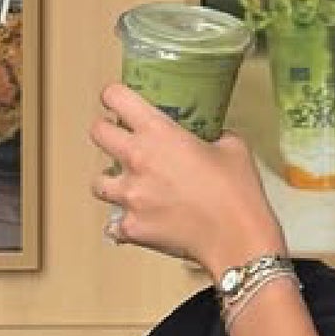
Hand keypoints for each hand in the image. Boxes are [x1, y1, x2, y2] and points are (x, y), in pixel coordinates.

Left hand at [89, 84, 284, 276]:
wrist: (237, 239)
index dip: (113, 97)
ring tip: (128, 186)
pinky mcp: (131, 227)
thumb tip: (213, 137)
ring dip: (111, 181)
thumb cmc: (237, 195)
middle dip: (106, 133)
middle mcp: (137, 160)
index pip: (116, 98)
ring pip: (98, 183)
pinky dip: (125, 222)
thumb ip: (215, 135)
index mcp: (159, 133)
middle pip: (97, 133)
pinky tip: (141, 220)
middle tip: (118, 138)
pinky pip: (115, 224)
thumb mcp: (233, 148)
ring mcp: (130, 196)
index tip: (115, 101)